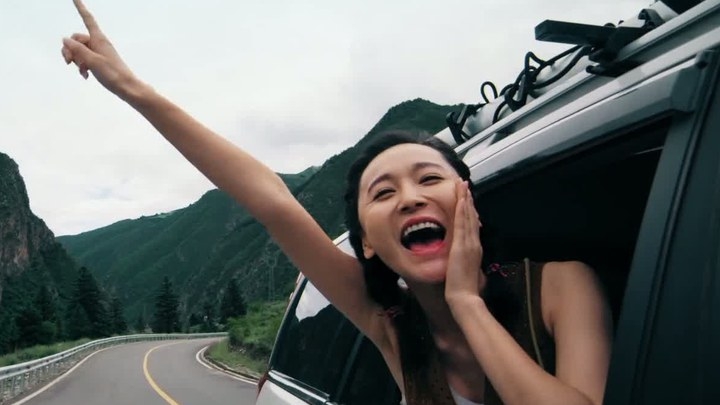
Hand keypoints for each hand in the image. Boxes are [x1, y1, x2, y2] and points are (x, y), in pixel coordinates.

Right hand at [61, 0, 138, 98]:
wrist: (127, 88)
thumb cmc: (113, 74)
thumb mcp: (92, 61)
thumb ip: (77, 49)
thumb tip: (65, 39)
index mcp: (99, 39)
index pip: (88, 19)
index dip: (81, 8)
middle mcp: (98, 43)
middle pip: (76, 39)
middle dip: (70, 50)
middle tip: (69, 62)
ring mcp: (98, 52)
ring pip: (79, 51)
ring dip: (76, 61)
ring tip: (82, 71)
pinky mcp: (99, 62)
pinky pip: (84, 59)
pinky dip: (82, 67)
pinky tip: (85, 76)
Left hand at [445, 180, 483, 307]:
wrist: (465, 297)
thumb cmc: (465, 288)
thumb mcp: (468, 271)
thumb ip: (468, 262)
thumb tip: (466, 260)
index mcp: (475, 248)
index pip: (473, 225)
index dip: (470, 210)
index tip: (467, 197)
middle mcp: (474, 243)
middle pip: (472, 216)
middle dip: (468, 199)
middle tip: (464, 184)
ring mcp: (469, 243)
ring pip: (468, 217)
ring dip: (465, 199)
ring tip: (462, 185)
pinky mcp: (462, 246)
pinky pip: (463, 224)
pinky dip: (463, 211)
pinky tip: (462, 199)